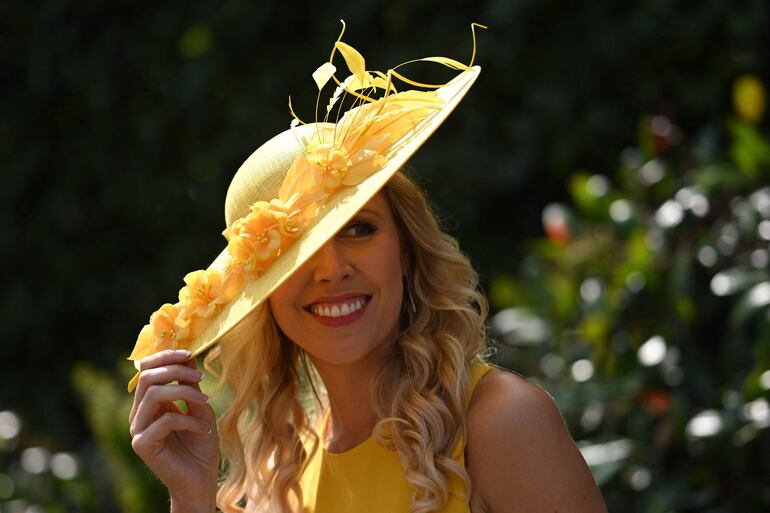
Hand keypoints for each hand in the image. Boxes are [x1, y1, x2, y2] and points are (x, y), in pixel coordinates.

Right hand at [129, 349, 218, 508]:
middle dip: (176, 371)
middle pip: (147, 378)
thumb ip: (191, 385)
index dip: (165, 357)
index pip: (147, 370)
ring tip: (207, 401)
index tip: (190, 353)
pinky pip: (165, 421)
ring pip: (154, 394)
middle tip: (201, 377)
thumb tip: (187, 357)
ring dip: (185, 392)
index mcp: (149, 403)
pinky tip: (204, 429)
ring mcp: (137, 430)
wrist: (201, 479)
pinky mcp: (143, 445)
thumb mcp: (200, 407)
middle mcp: (138, 414)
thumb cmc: (201, 444)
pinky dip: (189, 420)